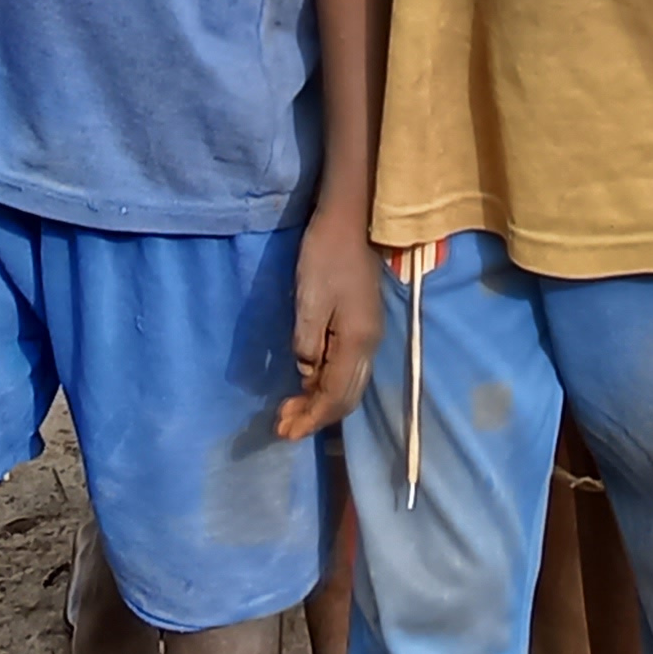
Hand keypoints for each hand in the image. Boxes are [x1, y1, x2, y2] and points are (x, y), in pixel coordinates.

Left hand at [278, 206, 386, 439]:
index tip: (285, 432)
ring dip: (320, 404)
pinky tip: (307, 383)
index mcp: (356, 342)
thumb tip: (306, 373)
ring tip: (291, 413)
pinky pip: (347, 371)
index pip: (335, 396)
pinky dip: (326, 385)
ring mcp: (369, 337)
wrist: (351, 221)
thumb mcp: (309, 299)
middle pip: (345, 399)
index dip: (311, 419)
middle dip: (315, 417)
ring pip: (348, 387)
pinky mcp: (363, 327)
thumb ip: (307, 342)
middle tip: (283, 428)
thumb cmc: (326, 255)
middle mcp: (369, 346)